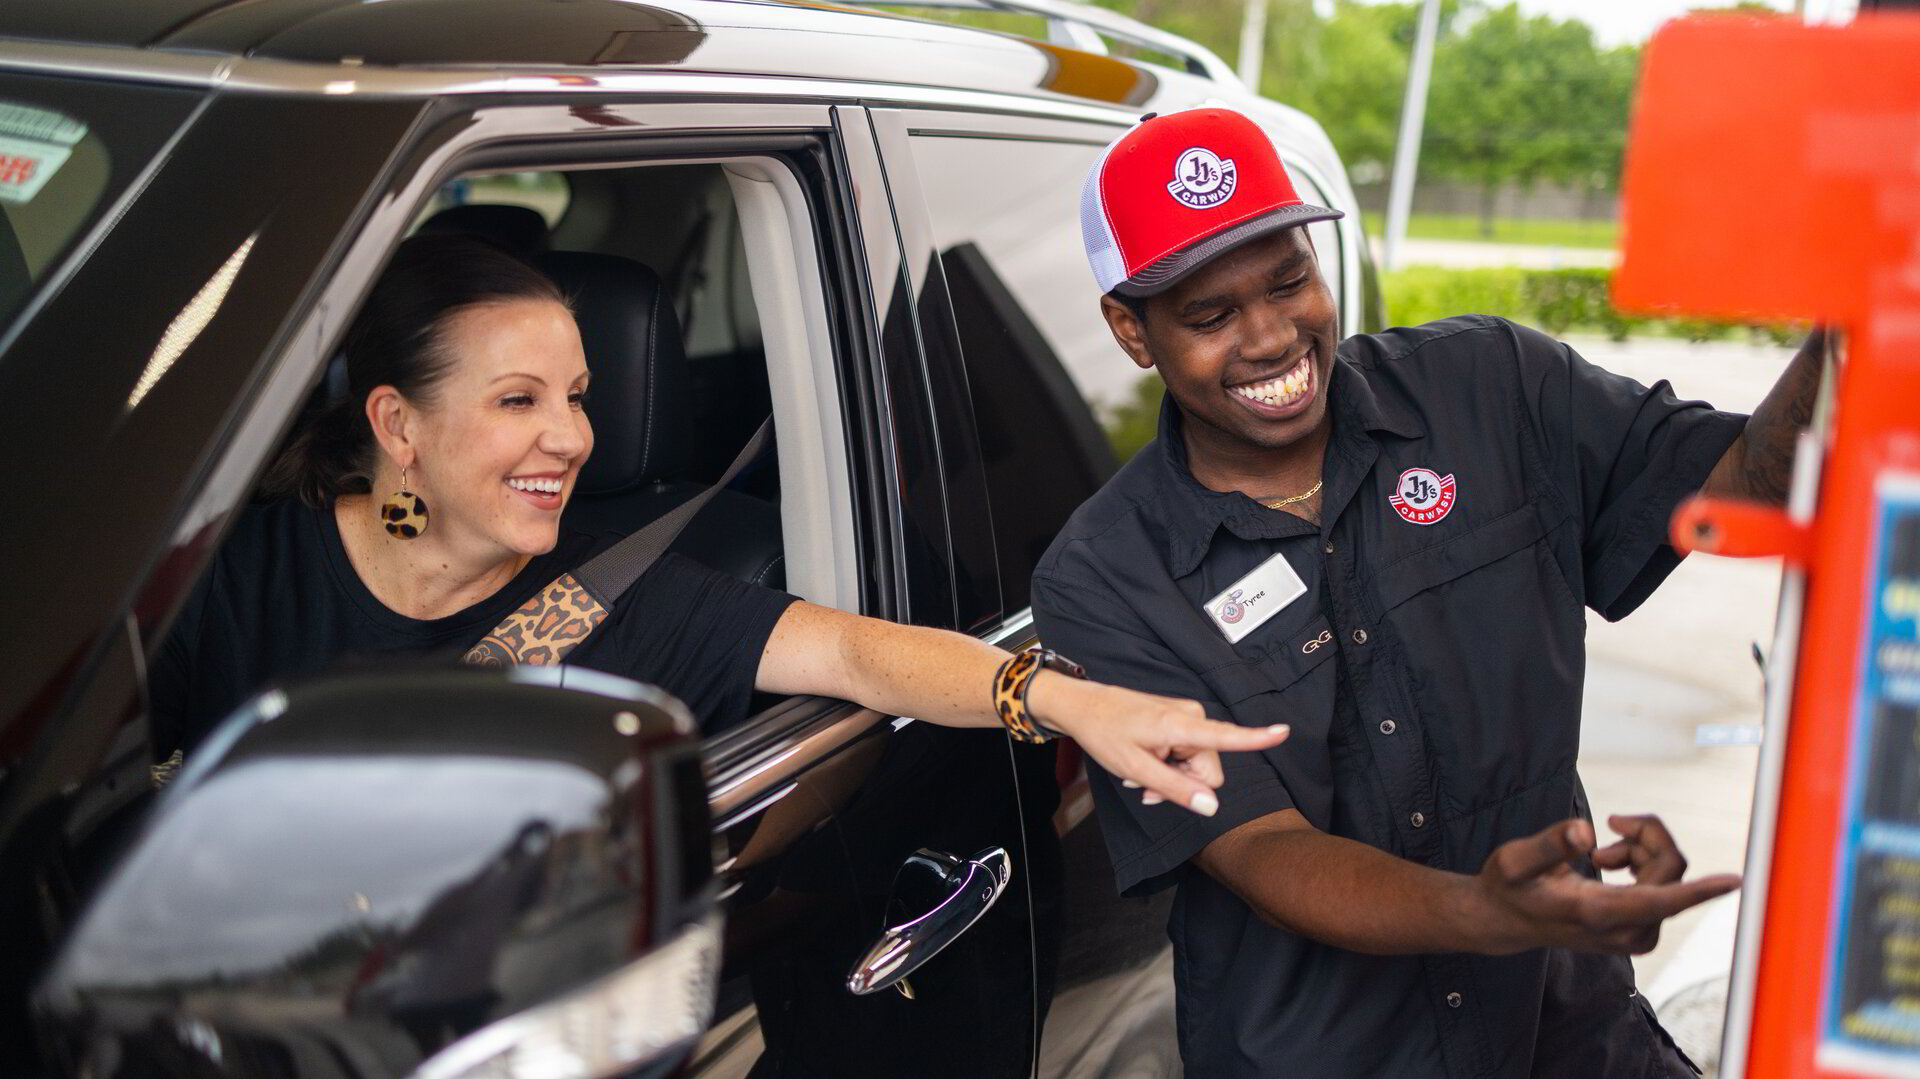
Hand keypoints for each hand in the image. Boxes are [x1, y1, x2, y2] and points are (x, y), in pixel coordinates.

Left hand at [1026, 672, 1288, 817]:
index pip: (1226, 736)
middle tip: (1148, 789)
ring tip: (1142, 774)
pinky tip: (1146, 762)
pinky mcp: (1181, 719)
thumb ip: (1175, 789)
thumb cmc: (1105, 734)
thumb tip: (1211, 807)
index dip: (1256, 738)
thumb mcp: (1136, 770)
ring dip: (1173, 776)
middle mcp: (1191, 717)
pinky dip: (1169, 763)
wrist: (1083, 707)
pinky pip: (1188, 753)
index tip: (1284, 732)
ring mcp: (1187, 717)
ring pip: (1198, 765)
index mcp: (1181, 726)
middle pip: (1209, 770)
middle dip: (1184, 784)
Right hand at [1469, 816, 1739, 955]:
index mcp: (1598, 912)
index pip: (1659, 900)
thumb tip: (1586, 831)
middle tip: (1611, 822)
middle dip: (1645, 834)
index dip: (1698, 890)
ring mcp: (1638, 934)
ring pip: (1669, 873)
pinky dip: (1641, 862)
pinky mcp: (1643, 931)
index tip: (1735, 880)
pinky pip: (1666, 884)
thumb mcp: (1512, 861)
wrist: (1509, 922)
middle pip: (1669, 867)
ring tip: (1600, 854)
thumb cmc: (1509, 888)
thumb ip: (1548, 845)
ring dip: (1639, 850)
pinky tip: (1608, 865)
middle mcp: (1626, 930)